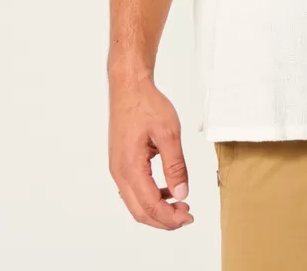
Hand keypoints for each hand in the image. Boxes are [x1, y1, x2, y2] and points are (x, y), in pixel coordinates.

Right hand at [108, 71, 193, 228]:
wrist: (129, 88)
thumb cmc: (147, 105)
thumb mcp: (168, 133)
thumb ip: (175, 165)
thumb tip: (182, 193)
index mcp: (130, 167)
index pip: (149, 205)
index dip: (169, 217)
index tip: (188, 217)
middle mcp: (119, 172)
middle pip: (139, 211)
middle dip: (164, 219)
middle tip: (187, 216)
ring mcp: (118, 168)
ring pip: (135, 203)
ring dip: (157, 209)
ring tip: (180, 204)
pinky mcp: (121, 163)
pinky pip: (134, 189)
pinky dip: (151, 197)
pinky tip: (168, 190)